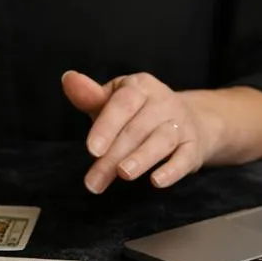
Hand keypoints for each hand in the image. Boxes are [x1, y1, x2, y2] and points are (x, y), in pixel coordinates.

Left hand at [61, 70, 216, 193]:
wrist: (190, 119)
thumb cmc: (139, 113)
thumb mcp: (113, 101)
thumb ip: (90, 96)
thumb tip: (68, 79)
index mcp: (140, 86)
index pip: (122, 104)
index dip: (106, 127)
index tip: (92, 149)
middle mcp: (163, 101)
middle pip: (136, 129)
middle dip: (113, 156)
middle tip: (95, 181)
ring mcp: (181, 123)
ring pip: (161, 140)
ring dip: (142, 158)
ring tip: (124, 174)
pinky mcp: (193, 146)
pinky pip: (184, 157)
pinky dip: (172, 170)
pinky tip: (157, 181)